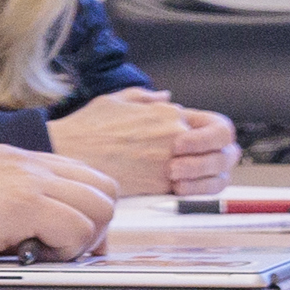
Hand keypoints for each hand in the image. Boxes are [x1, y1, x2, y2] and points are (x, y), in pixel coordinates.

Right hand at [0, 143, 121, 262]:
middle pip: (104, 188)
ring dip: (82, 238)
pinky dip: (65, 250)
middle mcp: (27, 163)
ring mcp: (27, 181)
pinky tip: (31, 255)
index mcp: (13, 158)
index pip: (81, 174)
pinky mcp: (22, 205)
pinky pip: (77, 229)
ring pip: (100, 208)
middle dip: (97, 225)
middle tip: (69, 250)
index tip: (72, 237)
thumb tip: (28, 228)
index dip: (87, 209)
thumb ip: (2, 197)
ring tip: (47, 253)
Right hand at [54, 85, 235, 195]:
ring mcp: (170, 161)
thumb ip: (145, 98)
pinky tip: (171, 187)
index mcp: (168, 114)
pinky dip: (187, 191)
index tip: (200, 144)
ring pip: (211, 174)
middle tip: (203, 164)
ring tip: (187, 177)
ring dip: (206, 177)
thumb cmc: (85, 128)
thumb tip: (165, 98)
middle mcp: (175, 136)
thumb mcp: (116, 100)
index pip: (215, 126)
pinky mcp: (159, 184)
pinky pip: (190, 191)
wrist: (66, 152)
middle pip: (224, 150)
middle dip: (218, 159)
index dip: (214, 138)